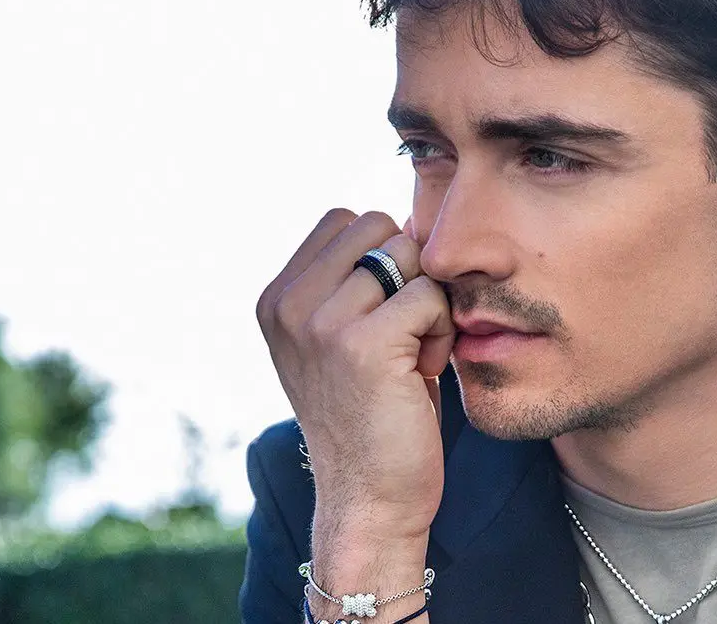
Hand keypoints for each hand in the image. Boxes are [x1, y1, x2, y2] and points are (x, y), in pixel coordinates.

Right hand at [256, 209, 454, 541]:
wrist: (369, 498)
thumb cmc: (371, 413)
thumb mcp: (340, 337)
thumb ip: (352, 280)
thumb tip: (409, 220)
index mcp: (277, 298)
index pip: (346, 219)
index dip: (382, 257)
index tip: (381, 315)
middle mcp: (288, 304)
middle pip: (380, 227)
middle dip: (407, 272)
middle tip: (402, 334)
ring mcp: (320, 323)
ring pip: (410, 257)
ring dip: (426, 304)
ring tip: (411, 354)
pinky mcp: (363, 344)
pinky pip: (429, 295)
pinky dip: (439, 331)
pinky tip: (422, 371)